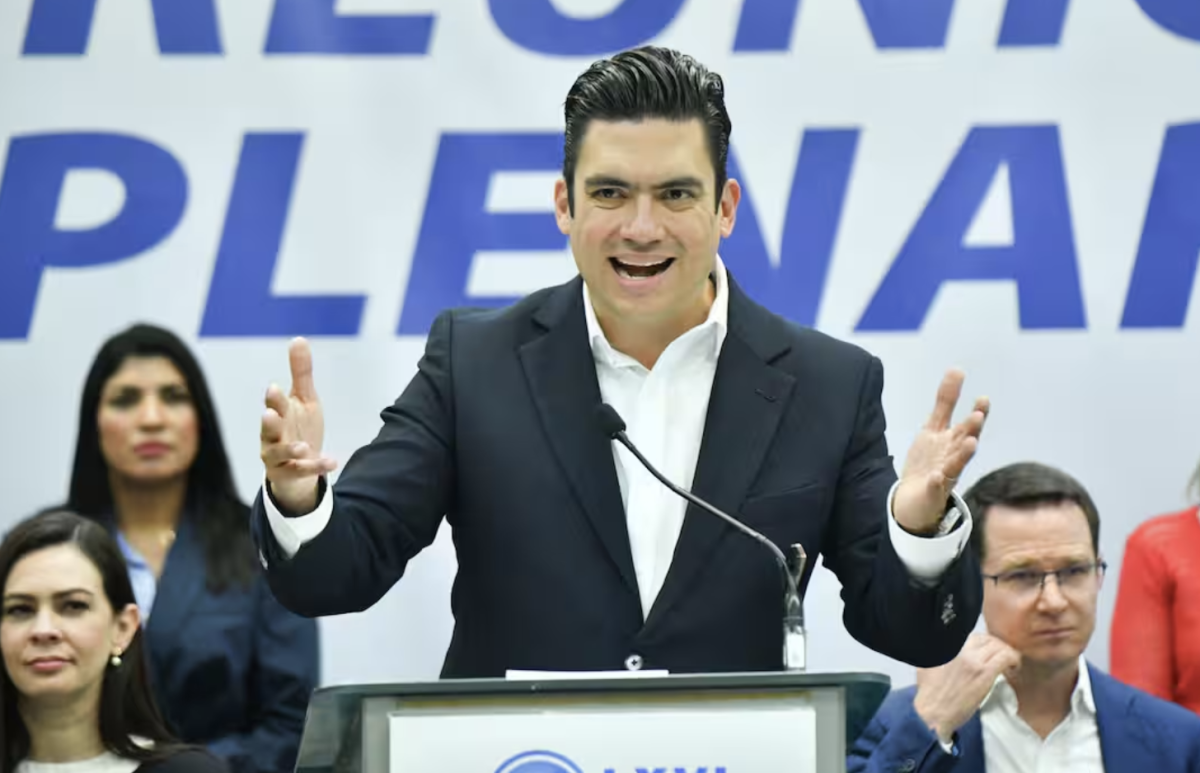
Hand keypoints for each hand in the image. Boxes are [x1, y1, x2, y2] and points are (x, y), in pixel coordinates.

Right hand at [260, 338, 337, 513]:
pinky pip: (300, 472)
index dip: (274, 398)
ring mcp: (277, 457)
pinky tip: (333, 462)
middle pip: (269, 428)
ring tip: (303, 447)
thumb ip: (300, 373)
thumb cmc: (299, 428)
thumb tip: (298, 339)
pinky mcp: (286, 474)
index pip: (274, 404)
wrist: (300, 466)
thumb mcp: (304, 400)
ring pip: (278, 453)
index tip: (274, 388)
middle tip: (270, 415)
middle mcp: (272, 435)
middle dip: (270, 422)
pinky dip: (316, 467)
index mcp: (278, 414)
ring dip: (289, 449)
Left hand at [893, 368, 987, 533]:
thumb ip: (945, 401)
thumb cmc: (931, 459)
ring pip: (956, 463)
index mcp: (953, 440)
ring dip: (964, 453)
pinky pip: (936, 485)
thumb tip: (957, 369)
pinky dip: (937, 481)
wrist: (916, 498)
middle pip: (965, 440)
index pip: (965, 423)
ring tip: (971, 443)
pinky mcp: (934, 490)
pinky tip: (936, 476)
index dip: (975, 411)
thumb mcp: (934, 427)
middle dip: (972, 428)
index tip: (983, 398)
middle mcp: (954, 456)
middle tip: (978, 415)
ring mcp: (946, 474)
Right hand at [914, 633, 1020, 742]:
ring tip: (1008, 662)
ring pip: (998, 645)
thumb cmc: (929, 693)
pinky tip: (1014, 666)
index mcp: (946, 645)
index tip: (985, 650)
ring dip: (1006, 652)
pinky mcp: (985, 672)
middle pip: (986, 638)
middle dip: (995, 646)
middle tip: (999, 657)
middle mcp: (960, 648)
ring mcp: (973, 659)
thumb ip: (938, 653)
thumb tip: (946, 650)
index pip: (972, 635)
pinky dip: (1013, 659)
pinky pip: (1005, 657)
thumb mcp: (926, 665)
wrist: (934, 712)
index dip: (982, 642)